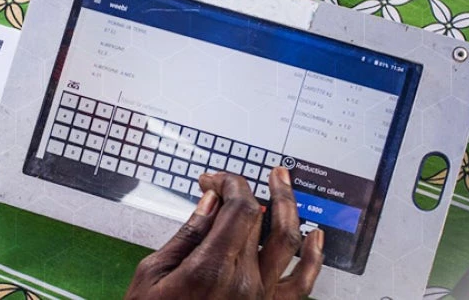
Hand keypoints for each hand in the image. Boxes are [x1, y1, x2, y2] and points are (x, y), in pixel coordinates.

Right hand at [126, 168, 324, 298]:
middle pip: (258, 219)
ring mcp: (261, 297)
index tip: (215, 181)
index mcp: (211, 269)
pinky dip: (313, 257)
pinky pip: (302, 284)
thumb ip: (188, 234)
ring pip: (287, 241)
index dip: (230, 184)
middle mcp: (243, 283)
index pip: (240, 209)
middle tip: (226, 184)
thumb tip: (210, 202)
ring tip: (282, 182)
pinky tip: (315, 235)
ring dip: (288, 205)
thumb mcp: (153, 273)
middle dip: (242, 192)